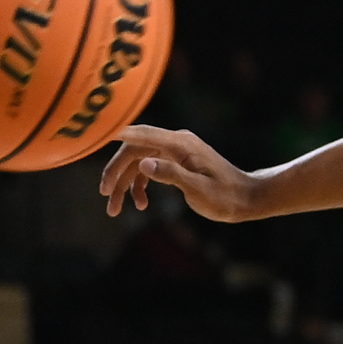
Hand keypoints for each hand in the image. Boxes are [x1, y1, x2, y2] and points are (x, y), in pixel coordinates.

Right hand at [98, 126, 258, 222]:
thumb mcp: (198, 190)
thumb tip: (144, 164)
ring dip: (125, 183)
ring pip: (139, 161)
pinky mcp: (177, 162)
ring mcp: (176, 151)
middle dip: (116, 172)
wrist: (247, 199)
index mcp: (180, 144)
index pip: (141, 134)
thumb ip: (171, 175)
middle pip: (134, 150)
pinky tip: (141, 204)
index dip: (116, 134)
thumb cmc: (225, 197)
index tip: (96, 134)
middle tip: (106, 196)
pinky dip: (140, 184)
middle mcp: (175, 142)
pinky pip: (149, 168)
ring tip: (116, 209)